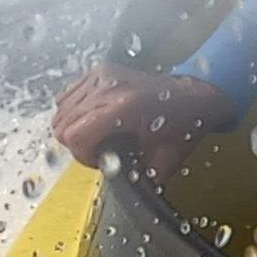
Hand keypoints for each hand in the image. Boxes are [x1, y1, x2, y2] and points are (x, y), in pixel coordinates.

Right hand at [50, 68, 235, 175]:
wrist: (195, 95)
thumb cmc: (184, 123)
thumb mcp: (164, 160)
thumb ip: (136, 177)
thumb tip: (116, 185)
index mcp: (125, 107)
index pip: (74, 134)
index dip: (83, 155)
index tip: (100, 160)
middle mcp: (109, 87)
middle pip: (63, 123)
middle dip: (79, 145)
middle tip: (102, 150)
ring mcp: (103, 76)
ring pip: (61, 110)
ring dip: (76, 128)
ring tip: (100, 134)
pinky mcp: (100, 71)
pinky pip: (68, 97)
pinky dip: (75, 113)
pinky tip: (97, 120)